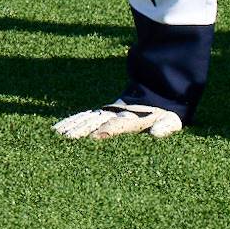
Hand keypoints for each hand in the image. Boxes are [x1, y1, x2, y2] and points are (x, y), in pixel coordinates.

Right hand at [52, 101, 184, 139]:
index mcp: (135, 117)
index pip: (118, 124)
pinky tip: (59, 129)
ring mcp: (107, 111)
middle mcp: (117, 113)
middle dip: (81, 128)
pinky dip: (71, 122)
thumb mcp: (172, 120)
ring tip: (57, 134)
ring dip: (72, 125)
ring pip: (87, 118)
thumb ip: (165, 126)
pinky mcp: (102, 112)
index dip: (107, 129)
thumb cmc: (166, 113)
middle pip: (96, 120)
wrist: (159, 91)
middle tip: (66, 138)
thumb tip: (156, 133)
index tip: (95, 137)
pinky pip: (84, 117)